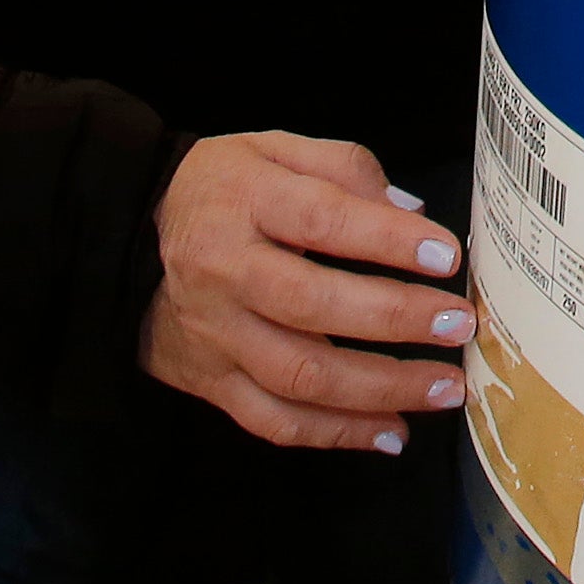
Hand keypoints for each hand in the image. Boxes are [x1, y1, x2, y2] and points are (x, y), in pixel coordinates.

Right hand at [140, 131, 476, 452]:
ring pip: (299, 376)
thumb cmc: (221, 190)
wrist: (124, 238)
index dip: (388, 240)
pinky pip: (274, 420)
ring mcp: (217, 335)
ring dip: (380, 390)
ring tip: (443, 389)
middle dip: (396, 320)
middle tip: (459, 325)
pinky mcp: (211, 382)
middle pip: (313, 306)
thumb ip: (345, 169)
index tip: (447, 256)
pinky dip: (336, 434)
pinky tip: (390, 434)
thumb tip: (411, 211)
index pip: (323, 221)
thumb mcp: (274, 149)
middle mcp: (226, 272)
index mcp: (246, 202)